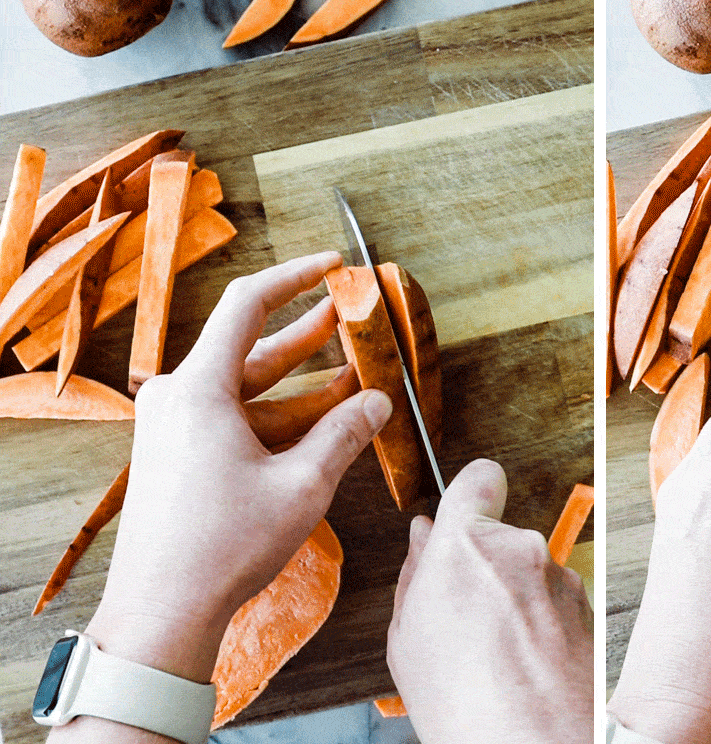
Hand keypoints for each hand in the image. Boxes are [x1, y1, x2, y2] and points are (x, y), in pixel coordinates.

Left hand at [85, 253, 391, 690]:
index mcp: (197, 387)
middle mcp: (177, 397)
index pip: (247, 303)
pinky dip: (272, 414)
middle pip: (247, 345)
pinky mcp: (173, 455)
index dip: (295, 277)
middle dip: (306, 332)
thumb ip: (343, 434)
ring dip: (297, 381)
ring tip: (351, 370)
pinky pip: (229, 417)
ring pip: (243, 387)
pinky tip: (318, 422)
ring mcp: (171, 428)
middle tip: (348, 311)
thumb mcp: (300, 487)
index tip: (332, 266)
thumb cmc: (221, 550)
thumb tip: (378, 402)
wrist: (160, 616)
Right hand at [386, 458, 591, 743]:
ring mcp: (558, 574)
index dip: (472, 494)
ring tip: (498, 658)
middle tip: (468, 623)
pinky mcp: (588, 603)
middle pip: (501, 538)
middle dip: (487, 569)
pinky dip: (546, 625)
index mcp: (465, 543)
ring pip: (530, 573)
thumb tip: (420, 537)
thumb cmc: (464, 704)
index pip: (478, 477)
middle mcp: (519, 545)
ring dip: (518, 602)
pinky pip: (558, 601)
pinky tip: (529, 666)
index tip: (466, 513)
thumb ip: (414, 573)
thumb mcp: (407, 639)